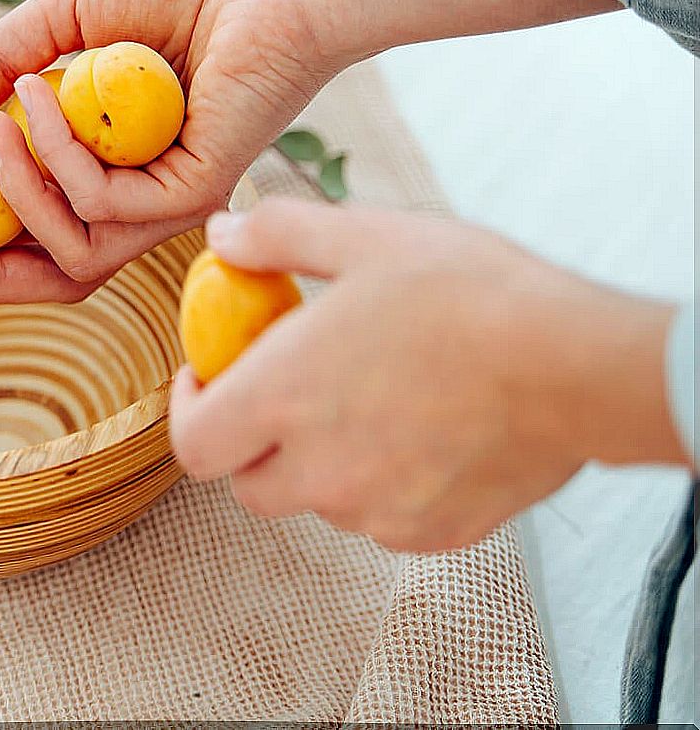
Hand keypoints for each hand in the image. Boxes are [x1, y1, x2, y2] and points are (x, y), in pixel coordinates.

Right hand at [0, 0, 622, 303]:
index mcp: (118, 167)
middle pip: (57, 273)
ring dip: (13, 189)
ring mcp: (172, 202)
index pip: (46, 232)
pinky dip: (54, 151)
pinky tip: (42, 91)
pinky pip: (100, 200)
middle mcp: (146, 198)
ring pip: (72, 248)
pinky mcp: (197, 194)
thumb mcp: (63, 18)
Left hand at [169, 197, 684, 551]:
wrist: (577, 363)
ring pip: (317, 502)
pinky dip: (382, 485)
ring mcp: (378, 510)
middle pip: (248, 484)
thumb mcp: (363, 237)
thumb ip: (278, 236)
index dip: (189, 410)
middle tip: (281, 391)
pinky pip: (382, 519)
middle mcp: (320, 468)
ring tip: (362, 399)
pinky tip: (417, 430)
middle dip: (250, 442)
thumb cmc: (468, 293)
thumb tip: (222, 234)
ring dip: (318, 462)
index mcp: (284, 398)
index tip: (207, 376)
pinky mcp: (434, 532)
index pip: (193, 444)